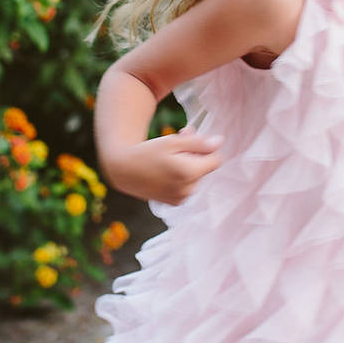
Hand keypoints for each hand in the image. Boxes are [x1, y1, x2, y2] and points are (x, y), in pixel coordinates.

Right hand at [104, 130, 223, 204]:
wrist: (123, 170)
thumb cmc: (147, 151)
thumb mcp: (173, 141)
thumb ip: (198, 142)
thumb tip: (220, 142)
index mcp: (189, 173)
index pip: (216, 160)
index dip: (206, 148)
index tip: (190, 140)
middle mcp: (187, 189)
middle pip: (205, 169)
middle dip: (195, 155)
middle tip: (176, 143)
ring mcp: (181, 198)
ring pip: (196, 178)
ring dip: (188, 166)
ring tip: (168, 158)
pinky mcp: (175, 203)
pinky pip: (188, 187)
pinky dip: (181, 178)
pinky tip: (165, 171)